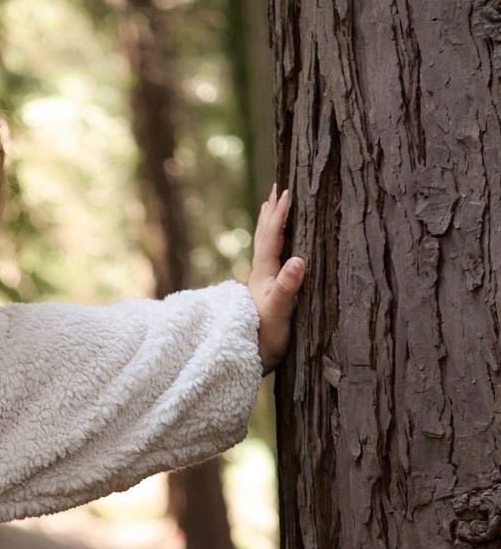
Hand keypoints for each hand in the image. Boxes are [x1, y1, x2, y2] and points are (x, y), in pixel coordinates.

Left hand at [249, 186, 305, 371]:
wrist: (249, 359)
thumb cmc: (266, 337)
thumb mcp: (280, 311)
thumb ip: (288, 286)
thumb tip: (299, 260)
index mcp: (264, 274)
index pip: (271, 237)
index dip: (279, 215)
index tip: (286, 191)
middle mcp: (260, 275)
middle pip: (264, 237)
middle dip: (271, 213)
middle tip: (276, 189)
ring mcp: (261, 284)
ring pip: (264, 246)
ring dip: (269, 226)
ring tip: (271, 209)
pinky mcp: (265, 294)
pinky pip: (269, 259)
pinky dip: (272, 244)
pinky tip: (276, 249)